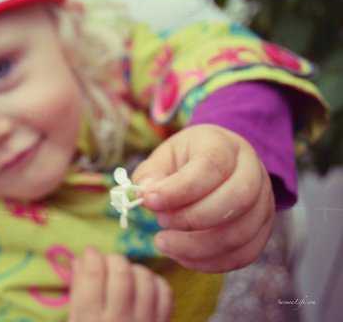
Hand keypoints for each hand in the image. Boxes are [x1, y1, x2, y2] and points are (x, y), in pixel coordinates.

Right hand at [68, 247, 171, 321]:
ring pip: (145, 280)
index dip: (91, 256)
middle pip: (121, 274)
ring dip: (135, 268)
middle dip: (114, 259)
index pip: (92, 276)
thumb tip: (79, 260)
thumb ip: (77, 293)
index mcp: (89, 321)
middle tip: (108, 261)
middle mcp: (118, 321)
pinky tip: (144, 284)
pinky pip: (165, 295)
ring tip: (126, 272)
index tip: (89, 252)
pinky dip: (156, 282)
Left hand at [132, 124, 274, 272]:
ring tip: (164, 242)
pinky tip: (182, 256)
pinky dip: (210, 262)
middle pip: (236, 200)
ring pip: (240, 233)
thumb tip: (144, 195)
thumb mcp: (165, 157)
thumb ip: (151, 173)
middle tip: (160, 221)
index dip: (180, 189)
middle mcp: (253, 171)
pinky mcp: (263, 229)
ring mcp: (264, 202)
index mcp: (225, 146)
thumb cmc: (186, 161)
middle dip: (192, 219)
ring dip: (197, 246)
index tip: (150, 201)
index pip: (212, 166)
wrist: (218, 164)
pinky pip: (243, 255)